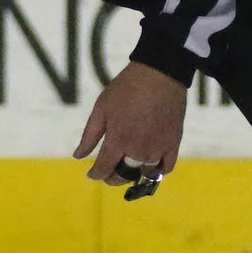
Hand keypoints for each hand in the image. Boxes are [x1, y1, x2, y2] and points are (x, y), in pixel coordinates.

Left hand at [73, 61, 186, 185]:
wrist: (159, 74)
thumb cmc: (125, 89)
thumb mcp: (101, 108)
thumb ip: (89, 136)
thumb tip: (78, 157)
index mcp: (118, 140)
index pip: (104, 169)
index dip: (96, 174)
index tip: (92, 174)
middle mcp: (138, 149)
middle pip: (123, 175)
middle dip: (113, 178)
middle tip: (109, 173)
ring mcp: (158, 148)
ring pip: (144, 173)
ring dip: (134, 174)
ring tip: (128, 168)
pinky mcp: (173, 144)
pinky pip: (166, 168)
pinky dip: (157, 171)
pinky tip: (149, 166)